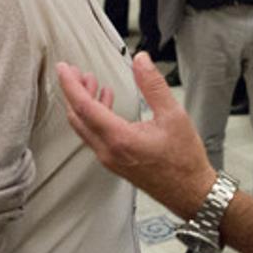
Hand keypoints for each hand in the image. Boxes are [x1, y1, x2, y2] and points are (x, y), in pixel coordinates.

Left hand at [56, 53, 215, 218]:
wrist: (189, 191)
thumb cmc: (184, 159)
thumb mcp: (173, 115)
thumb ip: (153, 85)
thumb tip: (140, 61)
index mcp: (120, 138)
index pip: (84, 106)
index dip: (71, 84)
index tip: (63, 68)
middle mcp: (108, 151)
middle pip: (77, 117)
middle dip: (73, 91)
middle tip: (75, 71)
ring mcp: (109, 159)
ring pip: (83, 127)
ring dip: (83, 103)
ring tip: (91, 83)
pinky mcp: (114, 162)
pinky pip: (93, 136)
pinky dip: (93, 116)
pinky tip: (105, 103)